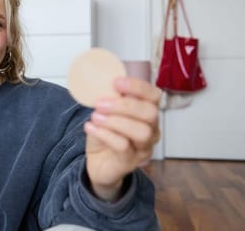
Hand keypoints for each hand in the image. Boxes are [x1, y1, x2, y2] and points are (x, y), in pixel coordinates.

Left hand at [84, 77, 161, 200]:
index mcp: (147, 112)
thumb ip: (108, 98)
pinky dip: (105, 134)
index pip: (154, 95)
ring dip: (116, 121)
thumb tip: (100, 82)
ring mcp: (143, 147)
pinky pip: (123, 147)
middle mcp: (151, 129)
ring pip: (142, 132)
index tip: (116, 82)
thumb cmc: (105, 134)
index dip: (138, 87)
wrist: (97, 162)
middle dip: (125, 106)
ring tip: (95, 117)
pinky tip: (91, 128)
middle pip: (150, 113)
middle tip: (100, 104)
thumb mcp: (106, 112)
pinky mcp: (130, 162)